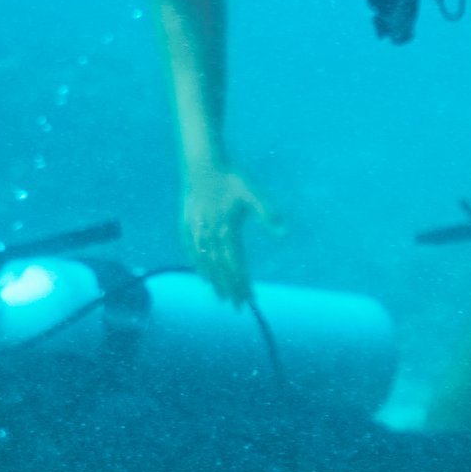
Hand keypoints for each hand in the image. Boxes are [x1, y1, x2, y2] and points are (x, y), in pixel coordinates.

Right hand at [182, 162, 277, 302]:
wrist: (202, 165)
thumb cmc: (230, 179)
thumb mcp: (252, 194)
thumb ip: (267, 214)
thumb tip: (283, 233)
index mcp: (227, 229)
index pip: (236, 265)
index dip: (242, 283)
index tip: (250, 298)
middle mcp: (210, 234)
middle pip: (221, 269)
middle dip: (230, 288)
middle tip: (238, 306)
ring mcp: (196, 231)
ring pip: (206, 263)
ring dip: (214, 282)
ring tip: (222, 297)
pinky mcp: (186, 226)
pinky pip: (192, 252)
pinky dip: (198, 266)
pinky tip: (204, 276)